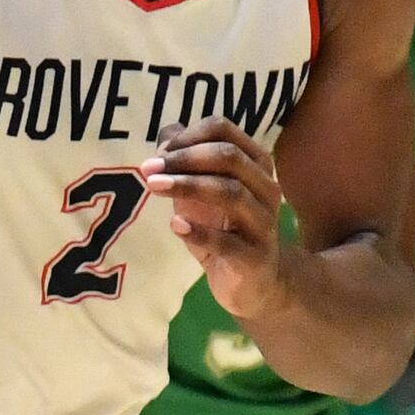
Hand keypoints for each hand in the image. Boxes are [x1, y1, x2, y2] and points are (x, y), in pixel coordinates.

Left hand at [146, 118, 284, 315]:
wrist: (253, 283)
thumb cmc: (225, 229)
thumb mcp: (202, 192)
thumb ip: (187, 162)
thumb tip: (168, 131)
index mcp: (255, 164)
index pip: (224, 131)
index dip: (188, 136)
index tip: (159, 152)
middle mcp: (266, 188)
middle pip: (229, 157)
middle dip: (184, 158)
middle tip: (148, 168)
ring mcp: (264, 223)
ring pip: (231, 193)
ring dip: (188, 186)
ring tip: (154, 187)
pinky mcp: (256, 257)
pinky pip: (229, 242)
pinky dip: (200, 232)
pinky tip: (176, 225)